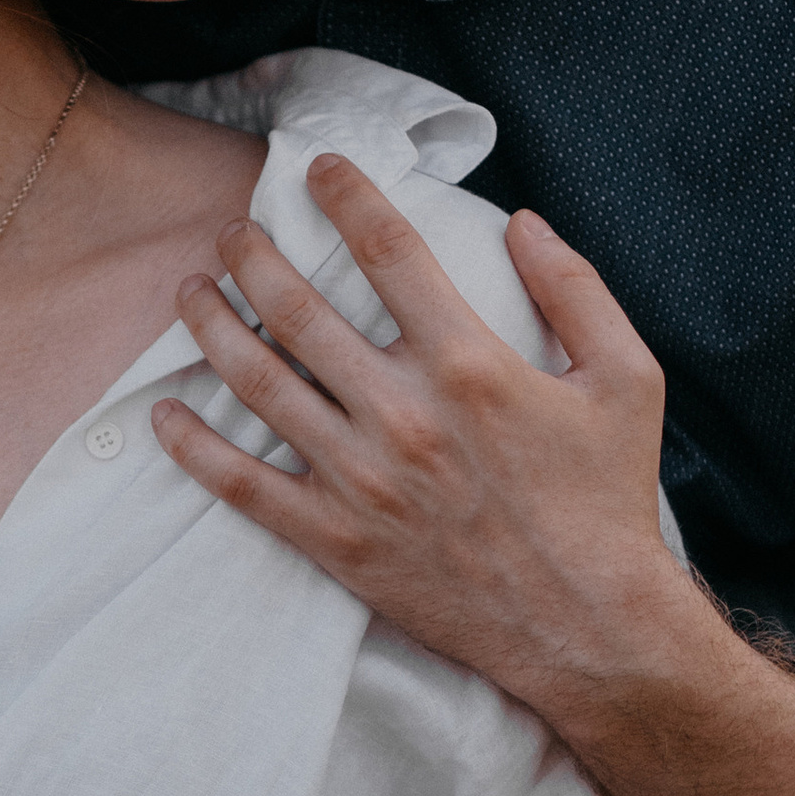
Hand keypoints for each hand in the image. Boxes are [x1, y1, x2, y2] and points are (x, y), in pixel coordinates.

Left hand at [152, 161, 677, 718]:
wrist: (589, 627)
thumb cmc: (609, 502)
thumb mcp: (629, 381)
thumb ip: (577, 292)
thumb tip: (524, 224)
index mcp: (468, 364)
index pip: (388, 250)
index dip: (346, 195)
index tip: (317, 168)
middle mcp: (402, 414)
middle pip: (299, 309)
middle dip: (255, 256)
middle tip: (235, 232)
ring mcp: (361, 479)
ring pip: (258, 384)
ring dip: (213, 328)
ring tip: (190, 294)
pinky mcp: (336, 539)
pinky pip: (243, 484)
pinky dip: (194, 447)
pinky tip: (165, 414)